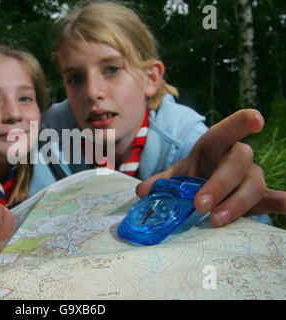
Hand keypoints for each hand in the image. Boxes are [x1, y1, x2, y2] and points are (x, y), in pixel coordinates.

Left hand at [136, 109, 285, 226]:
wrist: (205, 185)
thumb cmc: (193, 174)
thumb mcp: (176, 174)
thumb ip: (161, 181)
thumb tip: (142, 191)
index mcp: (214, 146)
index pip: (227, 131)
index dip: (241, 123)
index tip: (257, 119)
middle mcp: (237, 157)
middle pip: (237, 163)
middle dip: (219, 184)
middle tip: (200, 204)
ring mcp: (251, 177)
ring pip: (253, 185)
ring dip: (236, 203)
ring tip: (216, 220)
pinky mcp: (259, 197)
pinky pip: (273, 199)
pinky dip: (282, 203)